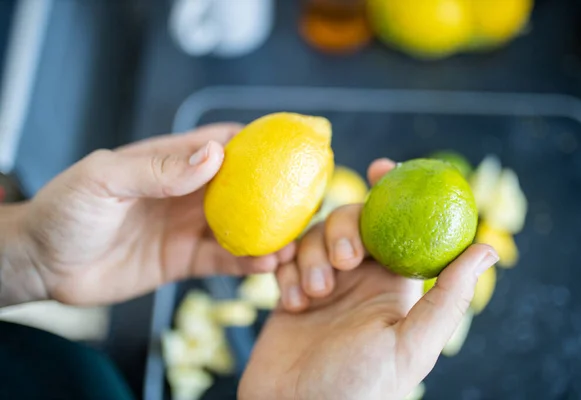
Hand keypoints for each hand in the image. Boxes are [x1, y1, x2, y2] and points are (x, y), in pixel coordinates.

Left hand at [5, 124, 293, 305]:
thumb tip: (215, 155)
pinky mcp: (184, 260)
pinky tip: (265, 266)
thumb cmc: (66, 209)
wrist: (44, 264)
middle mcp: (187, 192)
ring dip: (268, 234)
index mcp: (171, 162)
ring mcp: (188, 227)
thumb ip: (158, 169)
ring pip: (241, 227)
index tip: (294, 146)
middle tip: (307, 203)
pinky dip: (247, 263)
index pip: (224, 144)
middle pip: (243, 188)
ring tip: (292, 244)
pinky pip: (223, 260)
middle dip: (276, 194)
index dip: (260, 142)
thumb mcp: (106, 179)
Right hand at [239, 159, 497, 399]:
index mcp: (394, 284)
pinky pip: (286, 260)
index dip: (392, 190)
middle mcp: (360, 279)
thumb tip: (487, 248)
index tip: (382, 167)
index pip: (399, 224)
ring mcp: (324, 285)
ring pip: (315, 237)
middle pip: (352, 222)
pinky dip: (286, 272)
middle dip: (343, 230)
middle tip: (343, 261)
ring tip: (312, 296)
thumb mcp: (410, 345)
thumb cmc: (357, 389)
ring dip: (311, 258)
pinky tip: (291, 302)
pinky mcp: (292, 292)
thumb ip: (447, 297)